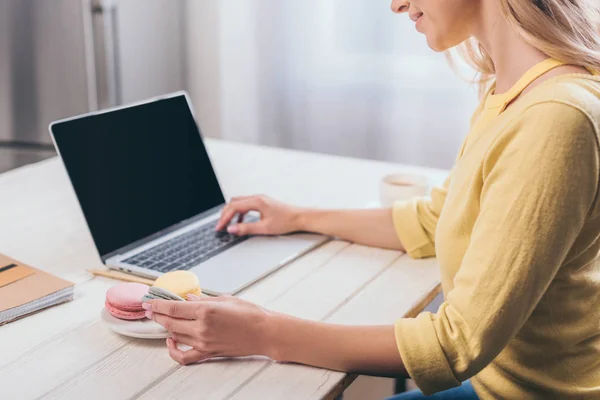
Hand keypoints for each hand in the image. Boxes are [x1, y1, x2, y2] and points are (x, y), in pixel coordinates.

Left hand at [144, 295, 276, 364]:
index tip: (149, 301)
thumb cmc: (250, 314)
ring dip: (166, 327)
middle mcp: (202, 328)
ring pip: (175, 336)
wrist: (264, 332)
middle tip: (151, 309)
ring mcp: (203, 342)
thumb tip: (188, 299)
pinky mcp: (208, 352)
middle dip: (157, 315)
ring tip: (164, 319)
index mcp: (206, 311)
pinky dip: (173, 351)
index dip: (157, 304)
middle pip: (170, 322)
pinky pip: (184, 356)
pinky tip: (170, 342)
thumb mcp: (225, 299)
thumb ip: (203, 299)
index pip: (173, 308)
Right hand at [215, 195, 304, 235]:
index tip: (219, 227)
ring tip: (228, 224)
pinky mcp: (262, 203)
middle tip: (221, 225)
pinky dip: (240, 212)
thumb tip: (232, 229)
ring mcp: (260, 199)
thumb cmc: (286, 221)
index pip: (234, 207)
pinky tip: (240, 222)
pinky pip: (246, 205)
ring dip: (232, 212)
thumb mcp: (264, 228)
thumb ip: (246, 228)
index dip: (224, 218)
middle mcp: (257, 198)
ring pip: (239, 202)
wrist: (300, 217)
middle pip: (234, 202)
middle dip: (225, 214)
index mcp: (257, 201)